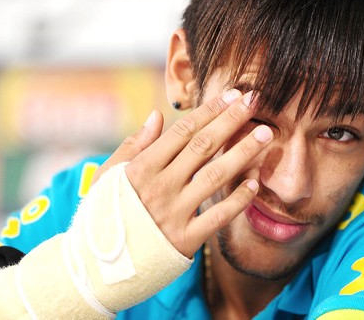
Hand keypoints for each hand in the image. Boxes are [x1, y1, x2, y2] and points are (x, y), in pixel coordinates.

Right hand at [99, 90, 271, 257]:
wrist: (96, 268)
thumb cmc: (104, 216)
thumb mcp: (109, 177)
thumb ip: (133, 145)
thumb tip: (157, 115)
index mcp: (141, 168)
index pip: (183, 132)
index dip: (210, 111)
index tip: (232, 95)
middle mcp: (160, 187)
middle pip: (203, 147)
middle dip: (231, 121)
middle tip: (255, 101)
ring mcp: (174, 214)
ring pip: (215, 176)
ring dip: (244, 153)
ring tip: (266, 134)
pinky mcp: (185, 241)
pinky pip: (218, 216)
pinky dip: (238, 199)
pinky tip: (255, 183)